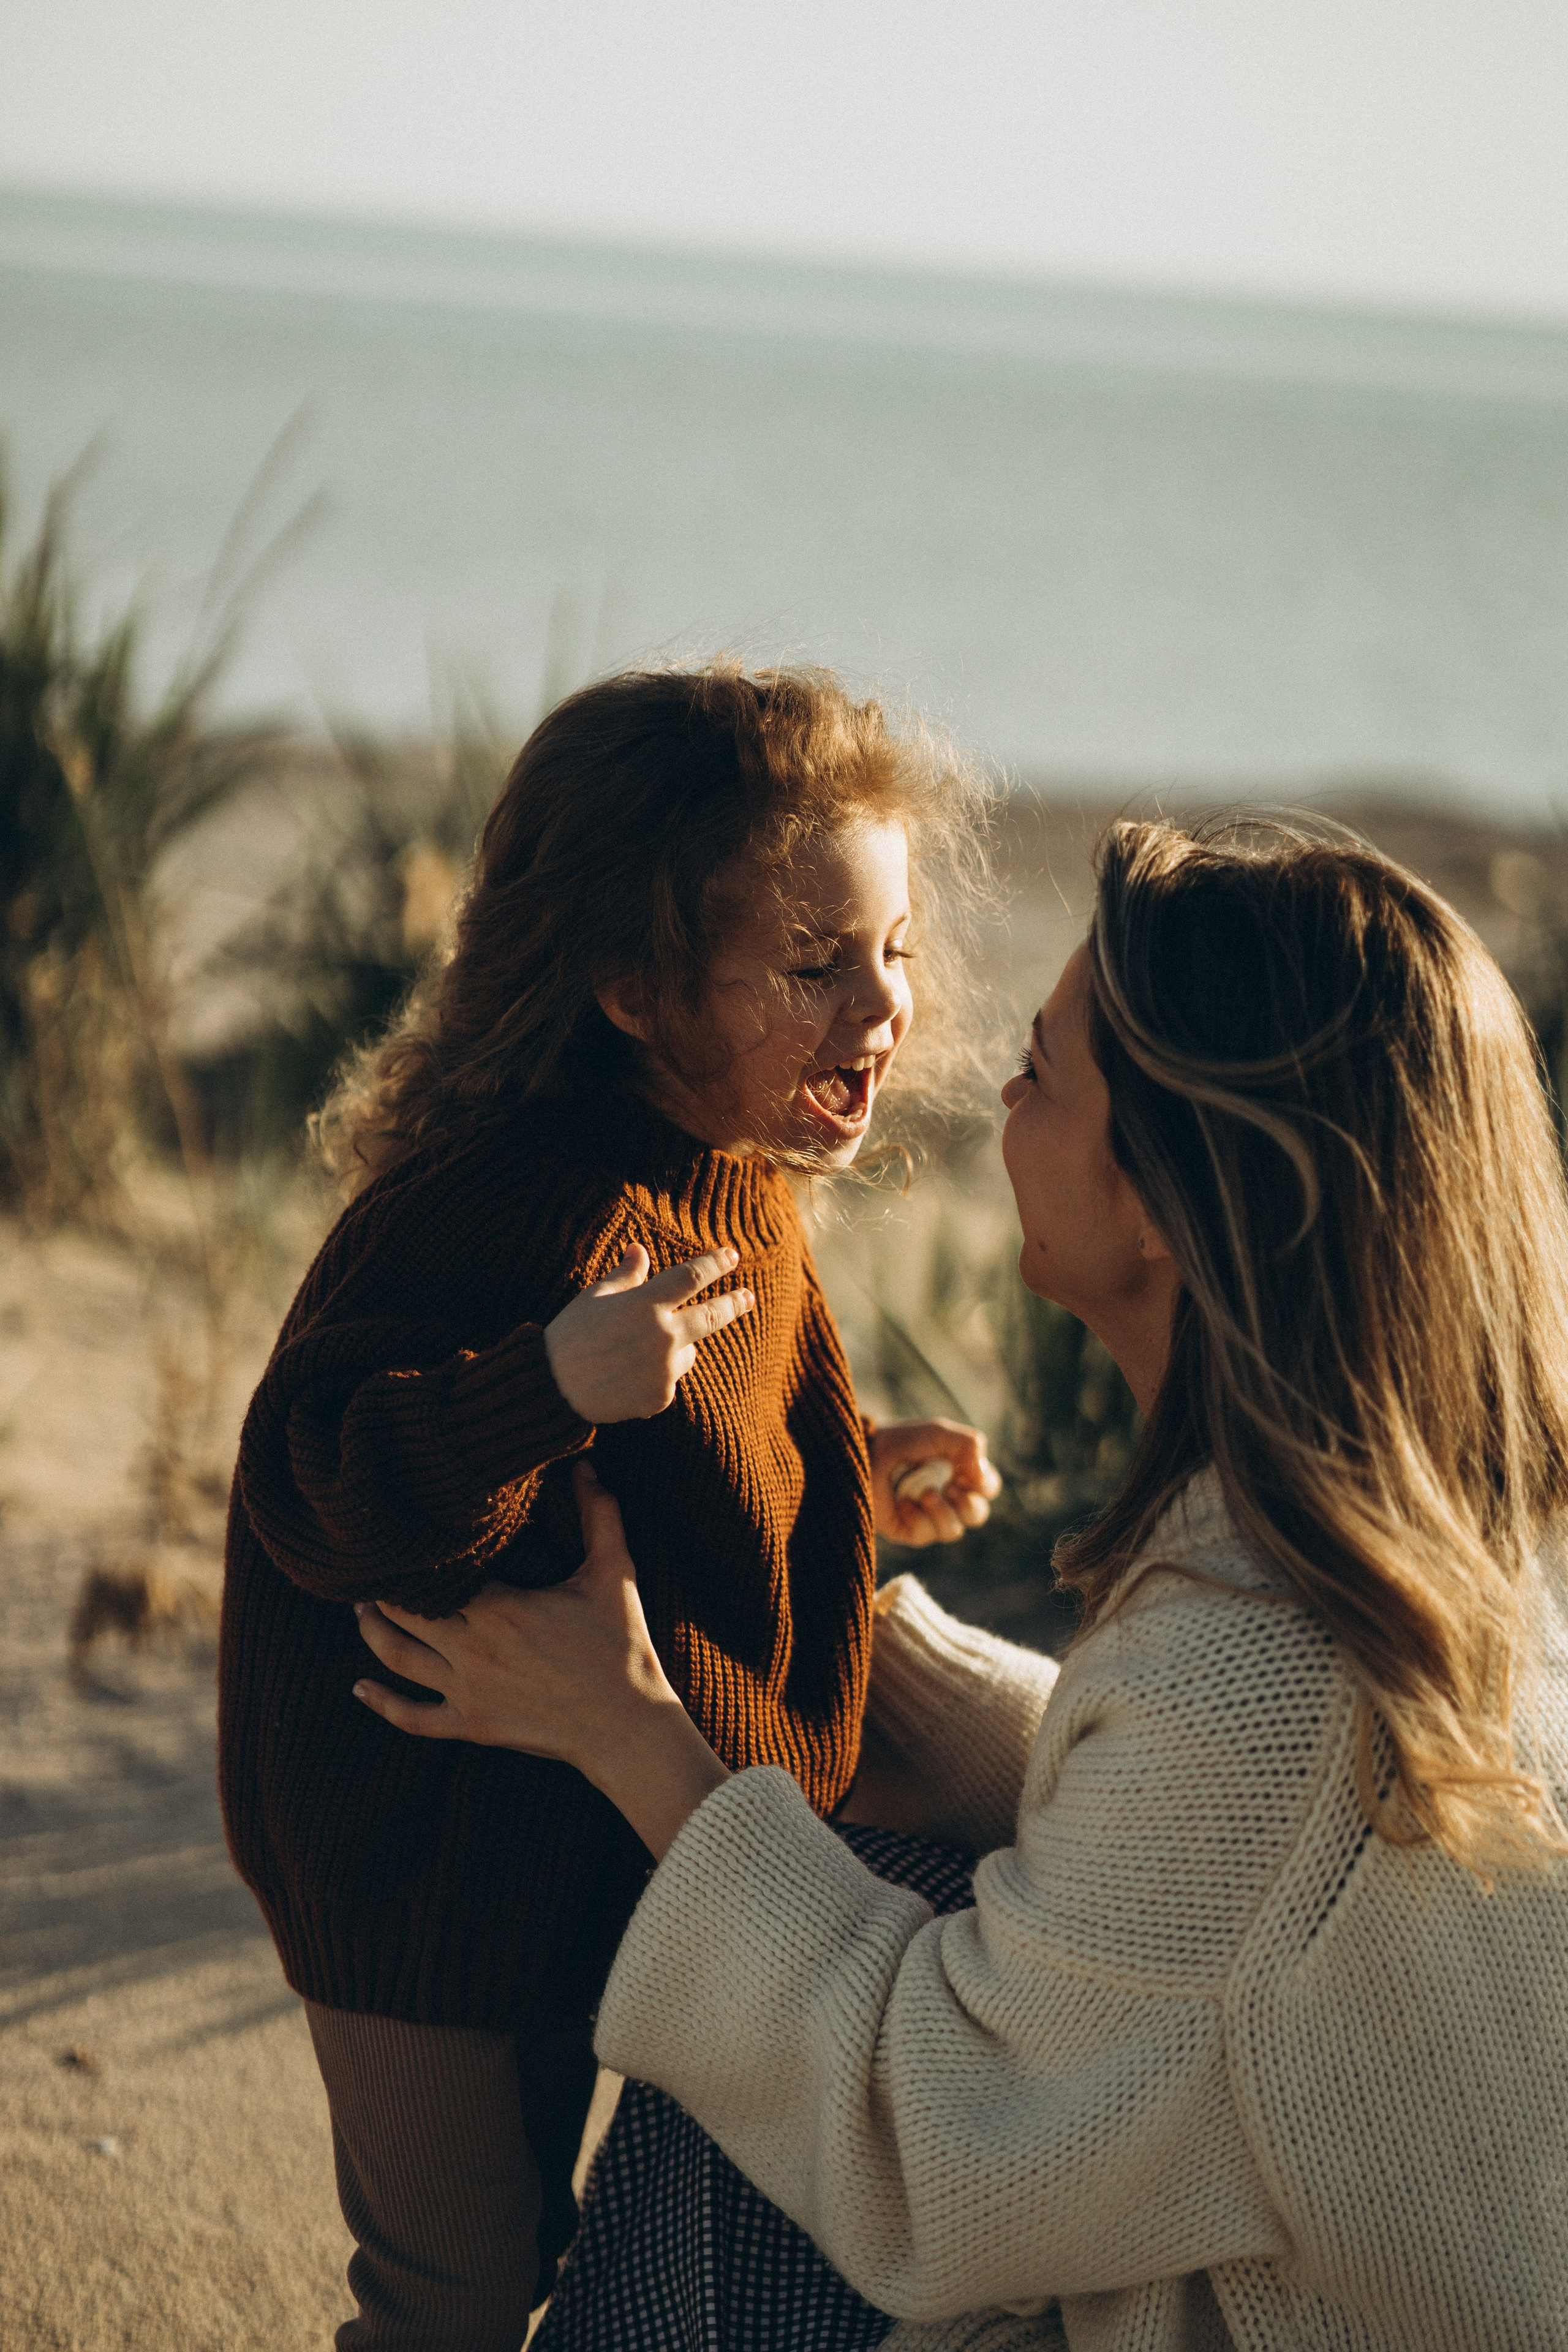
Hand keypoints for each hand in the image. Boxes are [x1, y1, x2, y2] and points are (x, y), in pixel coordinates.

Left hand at [352, 1461, 729, 1858]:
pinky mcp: (471, 1726)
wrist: (627, 1726)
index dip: (417, 1554)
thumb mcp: (614, 1574)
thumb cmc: (622, 1647)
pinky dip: (381, 1703)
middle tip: (369, 1568)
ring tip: (361, 1611)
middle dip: (383, 1590)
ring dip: (373, 1632)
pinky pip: (412, 1718)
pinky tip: (359, 1687)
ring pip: (398, 1658)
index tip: (401, 1533)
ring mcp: (467, 1691)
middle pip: (406, 1612)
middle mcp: (473, 1649)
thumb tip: (586, 1465)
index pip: (440, 1572)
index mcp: (501, 1608)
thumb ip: (599, 1515)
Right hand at [544, 1243, 753, 1422]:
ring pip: (688, 1352)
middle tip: (748, 1297)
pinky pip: (669, 1380)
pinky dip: (656, 1375)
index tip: (731, 1256)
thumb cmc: (570, 1334)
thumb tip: (639, 1250)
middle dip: (735, 1303)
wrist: (552, 1388)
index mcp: (646, 1304)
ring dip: (677, 1346)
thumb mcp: (596, 1296)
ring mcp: (664, 1370)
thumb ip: (626, 1275)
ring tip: (637, 1352)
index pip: (693, 1277)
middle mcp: (663, 1336)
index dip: (715, 1264)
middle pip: (714, 1315)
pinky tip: (626, 1375)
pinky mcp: (660, 1398)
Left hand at [868, 1418, 1000, 1546]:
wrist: (866, 1453)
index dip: (984, 1484)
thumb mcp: (939, 1433)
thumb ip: (969, 1445)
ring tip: (925, 1493)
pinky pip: (926, 1535)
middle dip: (968, 1504)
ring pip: (954, 1531)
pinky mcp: (908, 1530)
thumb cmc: (901, 1441)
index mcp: (959, 1473)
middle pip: (977, 1515)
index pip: (987, 1488)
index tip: (967, 1472)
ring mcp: (928, 1516)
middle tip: (950, 1487)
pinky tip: (903, 1502)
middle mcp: (947, 1497)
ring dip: (943, 1512)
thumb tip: (982, 1476)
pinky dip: (917, 1517)